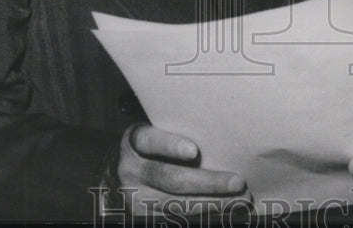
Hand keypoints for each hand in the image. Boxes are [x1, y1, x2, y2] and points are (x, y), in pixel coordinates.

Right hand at [107, 122, 250, 215]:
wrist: (113, 178)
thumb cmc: (147, 149)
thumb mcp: (151, 133)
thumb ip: (174, 132)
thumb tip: (220, 136)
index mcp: (133, 142)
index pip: (150, 141)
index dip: (171, 146)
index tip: (194, 151)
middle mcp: (131, 171)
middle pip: (171, 178)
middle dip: (207, 182)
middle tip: (236, 182)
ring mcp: (135, 199)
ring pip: (176, 205)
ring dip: (213, 204)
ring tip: (239, 200)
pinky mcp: (142, 218)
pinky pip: (176, 219)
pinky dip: (204, 216)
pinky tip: (225, 212)